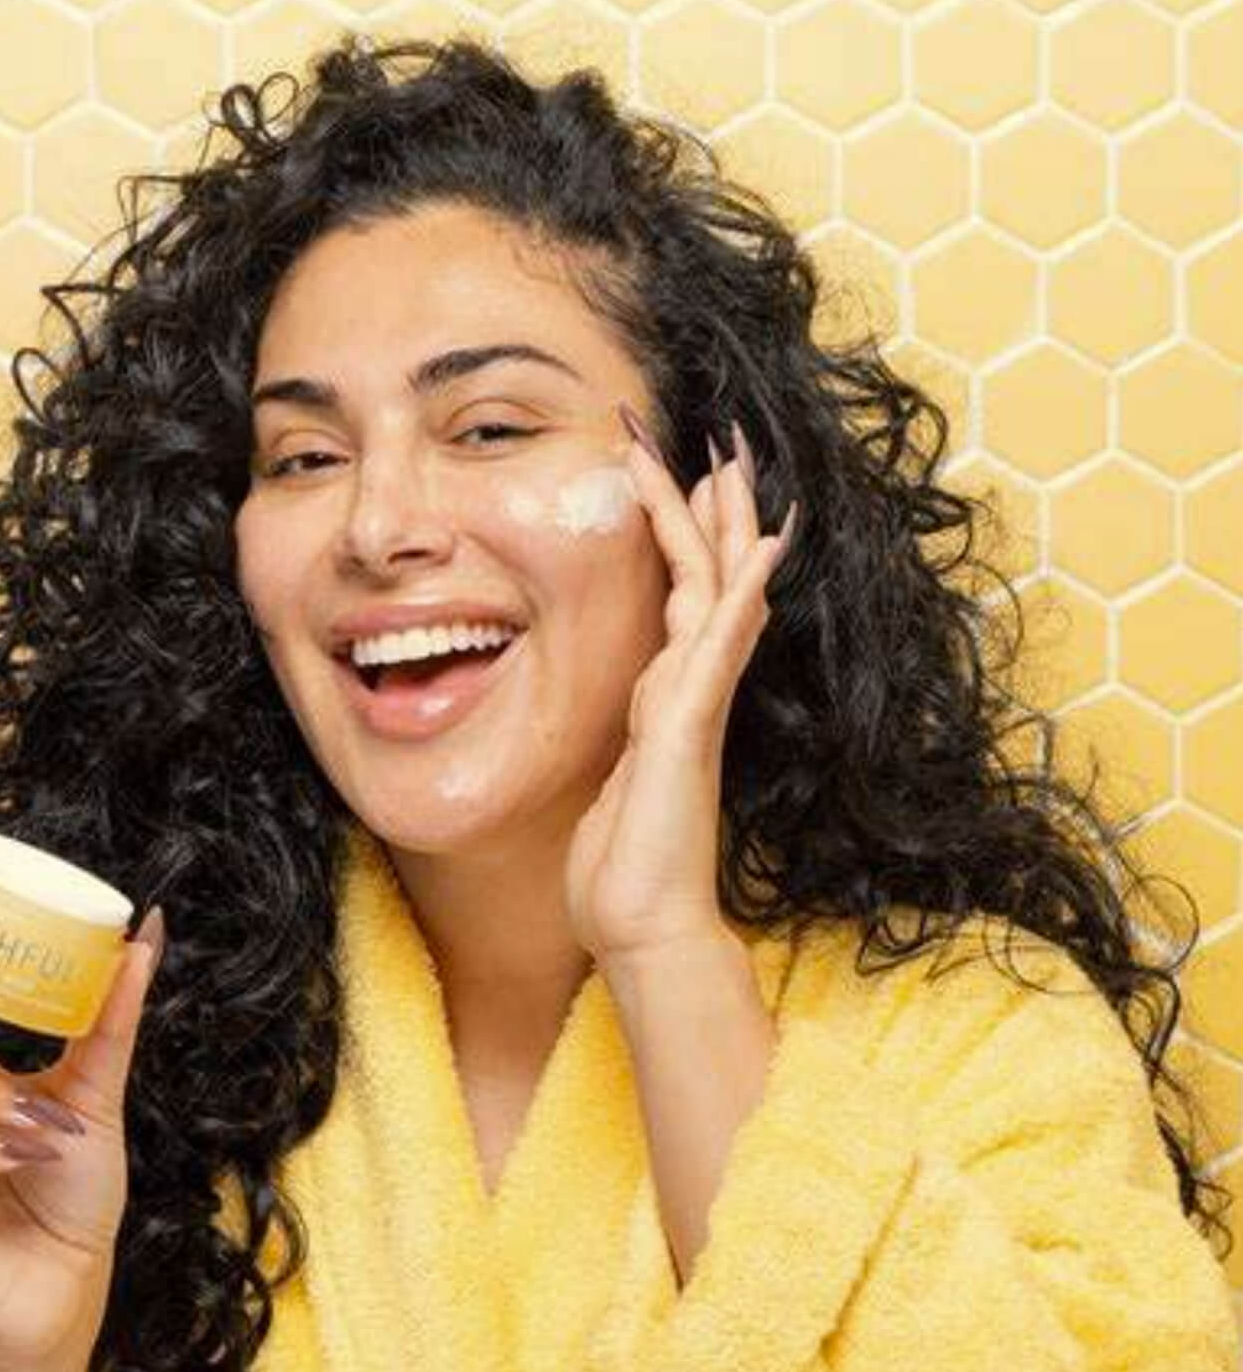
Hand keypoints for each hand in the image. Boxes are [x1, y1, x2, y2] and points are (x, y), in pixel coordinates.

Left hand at [565, 411, 795, 965]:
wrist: (641, 928)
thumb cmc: (622, 869)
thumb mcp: (611, 787)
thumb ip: (626, 745)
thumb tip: (629, 725)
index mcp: (665, 701)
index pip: (683, 600)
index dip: (683, 538)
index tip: (678, 480)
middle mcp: (688, 694)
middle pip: (710, 581)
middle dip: (712, 510)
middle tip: (723, 443)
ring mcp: (695, 708)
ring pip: (715, 594)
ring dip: (719, 526)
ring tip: (727, 461)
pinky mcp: (689, 729)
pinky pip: (718, 645)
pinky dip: (740, 592)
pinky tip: (760, 548)